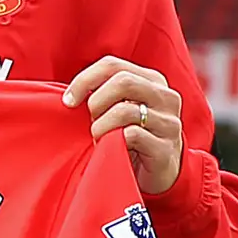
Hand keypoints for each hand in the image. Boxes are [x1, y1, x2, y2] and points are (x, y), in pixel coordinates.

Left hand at [68, 55, 181, 196]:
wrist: (161, 172)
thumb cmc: (134, 136)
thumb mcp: (124, 106)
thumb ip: (108, 91)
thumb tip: (72, 92)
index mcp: (153, 80)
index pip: (113, 65)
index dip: (85, 80)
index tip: (69, 100)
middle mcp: (166, 97)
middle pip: (123, 81)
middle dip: (96, 101)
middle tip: (91, 120)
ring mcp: (169, 123)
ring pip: (124, 110)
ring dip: (101, 126)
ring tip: (100, 138)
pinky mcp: (165, 148)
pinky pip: (131, 135)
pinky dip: (112, 141)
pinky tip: (112, 149)